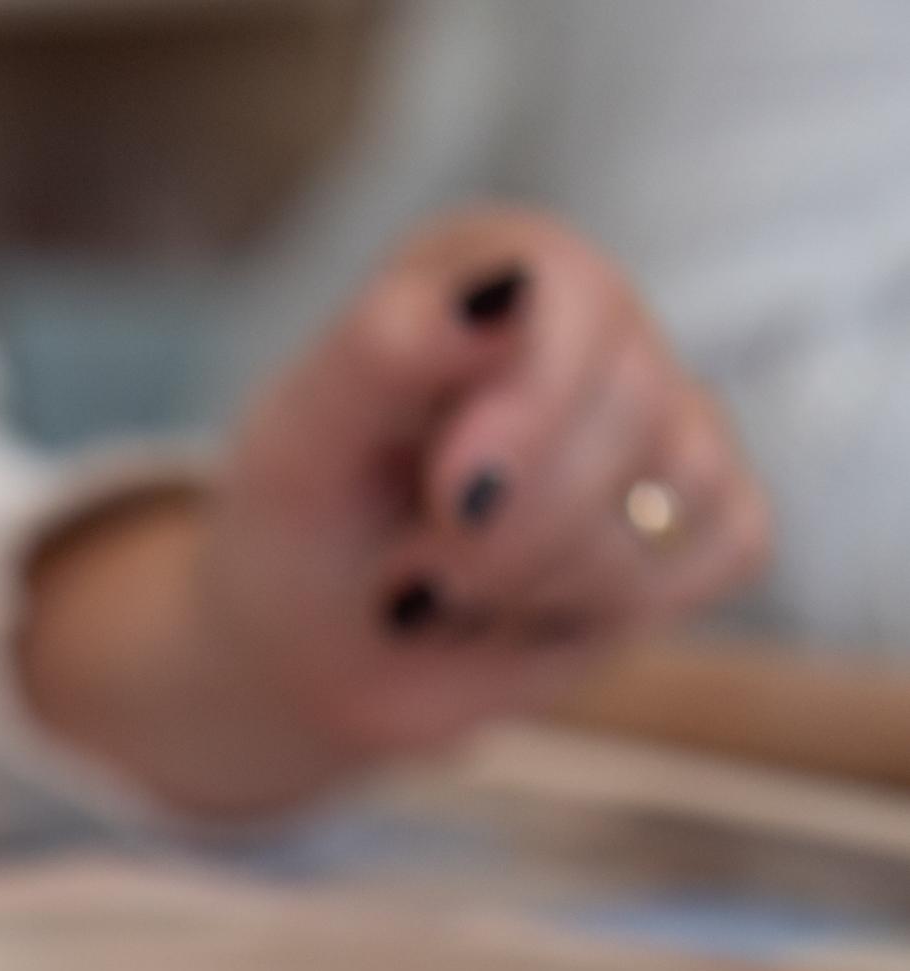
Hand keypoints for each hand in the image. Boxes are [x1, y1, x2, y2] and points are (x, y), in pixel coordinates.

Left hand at [22, 205, 771, 815]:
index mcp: (487, 264)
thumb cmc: (300, 532)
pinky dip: (616, 608)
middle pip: (633, 401)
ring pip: (686, 485)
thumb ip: (378, 354)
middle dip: (515, 529)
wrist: (316, 651)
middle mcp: (593, 318)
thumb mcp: (298, 450)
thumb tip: (503, 284)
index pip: (568, 291)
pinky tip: (532, 609)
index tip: (451, 500)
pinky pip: (728, 547)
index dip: (528, 408)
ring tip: (456, 586)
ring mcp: (664, 410)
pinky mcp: (708, 510)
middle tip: (412, 575)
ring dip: (545, 579)